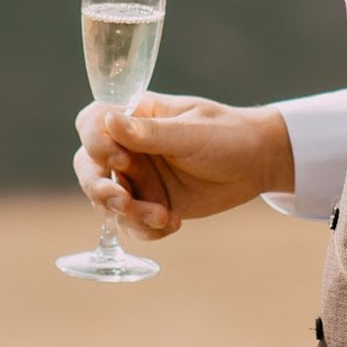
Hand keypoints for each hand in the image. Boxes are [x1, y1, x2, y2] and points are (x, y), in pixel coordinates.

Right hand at [72, 92, 294, 241]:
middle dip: (98, 188)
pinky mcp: (151, 205)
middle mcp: (130, 147)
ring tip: (162, 217)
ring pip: (105, 200)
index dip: (95, 142)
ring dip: (127, 214)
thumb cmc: (229, 135)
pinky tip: (174, 223)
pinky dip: (145, 230)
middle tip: (124, 201)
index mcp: (137, 117)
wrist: (259, 164)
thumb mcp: (193, 133)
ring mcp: (139, 178)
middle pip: (88, 166)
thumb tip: (109, 120)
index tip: (120, 160)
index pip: (93, 122)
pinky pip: (130, 224)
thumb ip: (152, 134)